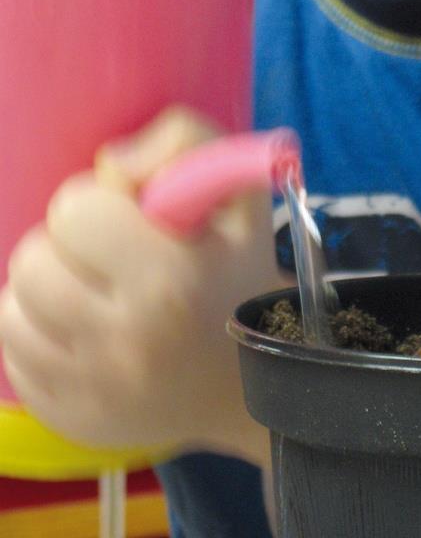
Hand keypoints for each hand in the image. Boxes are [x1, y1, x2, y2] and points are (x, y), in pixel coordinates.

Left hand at [0, 108, 289, 464]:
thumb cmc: (239, 272)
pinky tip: (84, 331)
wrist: (255, 382)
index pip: (72, 211)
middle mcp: (127, 342)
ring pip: (9, 312)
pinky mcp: (72, 421)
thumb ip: (182, 138)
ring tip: (92, 292)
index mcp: (170, 278)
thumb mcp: (238, 190)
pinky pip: (13, 357)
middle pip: (30, 263)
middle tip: (106, 257)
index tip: (131, 220)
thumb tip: (109, 164)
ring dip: (46, 291)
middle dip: (64, 248)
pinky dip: (40, 335)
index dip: (98, 204)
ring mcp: (95, 390)